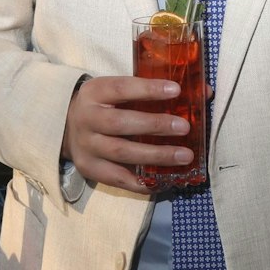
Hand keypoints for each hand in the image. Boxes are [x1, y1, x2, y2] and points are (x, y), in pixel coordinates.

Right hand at [61, 74, 192, 193]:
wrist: (65, 126)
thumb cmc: (104, 105)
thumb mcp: (118, 90)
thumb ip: (154, 90)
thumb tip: (204, 91)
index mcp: (95, 92)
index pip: (122, 88)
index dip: (148, 89)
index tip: (176, 90)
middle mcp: (87, 119)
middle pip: (122, 123)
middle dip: (155, 126)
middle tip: (185, 128)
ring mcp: (87, 146)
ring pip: (122, 152)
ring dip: (156, 155)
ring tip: (184, 156)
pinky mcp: (89, 168)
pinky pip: (118, 178)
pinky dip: (142, 181)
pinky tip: (164, 179)